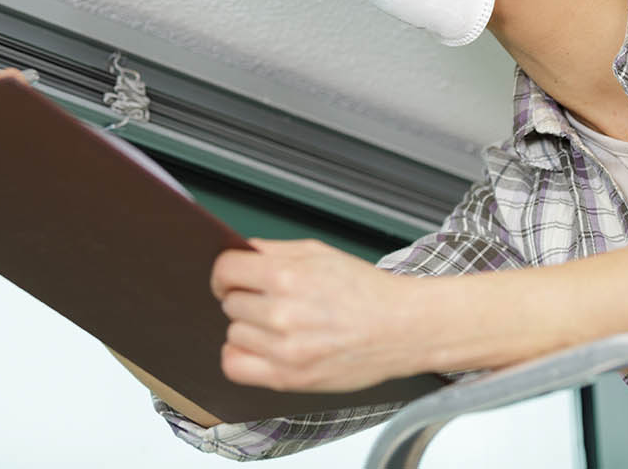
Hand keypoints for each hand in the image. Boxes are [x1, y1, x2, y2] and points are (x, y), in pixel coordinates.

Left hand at [210, 238, 418, 392]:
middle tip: (271, 300)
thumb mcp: (321, 253)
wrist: (401, 327)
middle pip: (229, 303)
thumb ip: (274, 250)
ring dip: (249, 328)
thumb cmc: (366, 291)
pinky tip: (260, 348)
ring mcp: (284, 348)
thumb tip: (239, 252)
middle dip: (246, 298)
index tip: (232, 278)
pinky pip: (235, 366)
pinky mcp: (288, 377)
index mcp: (288, 276)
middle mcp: (281, 312)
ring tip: (279, 324)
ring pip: (232, 334)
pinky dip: (240, 356)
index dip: (226, 273)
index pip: (225, 270)